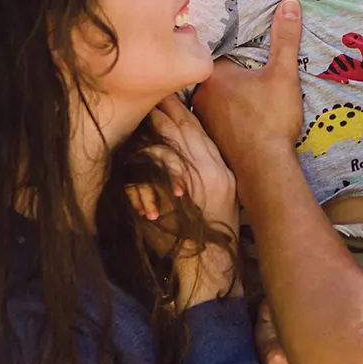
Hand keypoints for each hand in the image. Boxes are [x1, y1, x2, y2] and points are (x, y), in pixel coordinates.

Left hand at [127, 95, 240, 305]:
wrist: (211, 270)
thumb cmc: (204, 239)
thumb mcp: (212, 201)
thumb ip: (192, 176)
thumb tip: (164, 151)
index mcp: (223, 171)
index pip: (203, 132)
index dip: (183, 112)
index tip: (166, 96)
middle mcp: (217, 171)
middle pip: (190, 129)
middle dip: (167, 110)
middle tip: (149, 94)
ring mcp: (205, 181)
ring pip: (177, 141)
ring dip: (157, 126)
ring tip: (141, 113)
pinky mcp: (190, 193)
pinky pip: (168, 163)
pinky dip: (152, 154)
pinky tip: (138, 146)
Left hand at [192, 0, 304, 189]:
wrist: (265, 167)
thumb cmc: (271, 118)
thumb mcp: (283, 74)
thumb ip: (284, 39)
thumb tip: (289, 3)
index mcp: (213, 76)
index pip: (218, 52)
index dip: (234, 48)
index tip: (247, 46)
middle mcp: (200, 96)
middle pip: (216, 75)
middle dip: (231, 72)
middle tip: (250, 68)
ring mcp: (204, 119)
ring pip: (215, 98)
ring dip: (228, 95)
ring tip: (248, 91)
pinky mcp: (212, 138)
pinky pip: (218, 118)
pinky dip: (229, 114)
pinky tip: (244, 116)